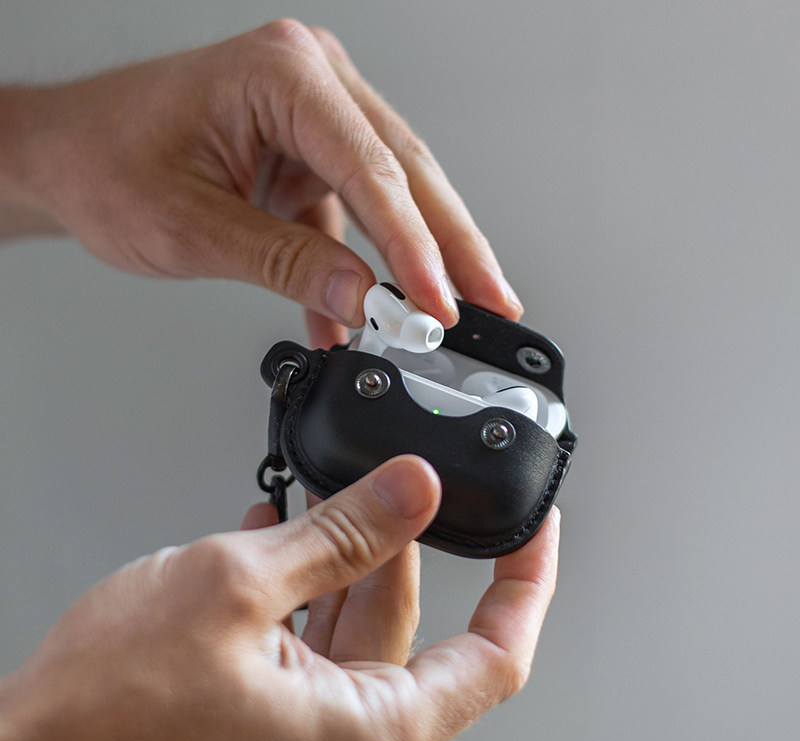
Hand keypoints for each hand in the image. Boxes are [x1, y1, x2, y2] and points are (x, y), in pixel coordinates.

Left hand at [0, 20, 522, 327]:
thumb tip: (364, 300)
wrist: (67, 156)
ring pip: (392, 193)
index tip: (440, 304)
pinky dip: (361, 268)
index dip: (415, 246)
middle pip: (406, 172)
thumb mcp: (194, 227)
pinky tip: (363, 315)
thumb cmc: (107, 162)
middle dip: (452, 246)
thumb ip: (288, 265)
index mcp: (280, 74)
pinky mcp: (307, 155)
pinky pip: (352, 216)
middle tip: (493, 301)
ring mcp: (312, 118)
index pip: (373, 169)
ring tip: (451, 309)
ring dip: (419, 258)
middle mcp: (308, 82)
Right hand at [0, 456, 558, 740]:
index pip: (495, 656)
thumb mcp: (239, 587)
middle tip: (385, 481)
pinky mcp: (267, 710)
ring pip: (354, 619)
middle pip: (407, 618)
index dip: (526, 584)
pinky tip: (277, 529)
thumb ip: (342, 535)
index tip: (535, 530)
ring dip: (340, 552)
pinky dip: (302, 581)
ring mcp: (306, 728)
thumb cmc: (106, 717)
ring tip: (317, 496)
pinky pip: (309, 634)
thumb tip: (414, 492)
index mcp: (369, 733)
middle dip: (396, 540)